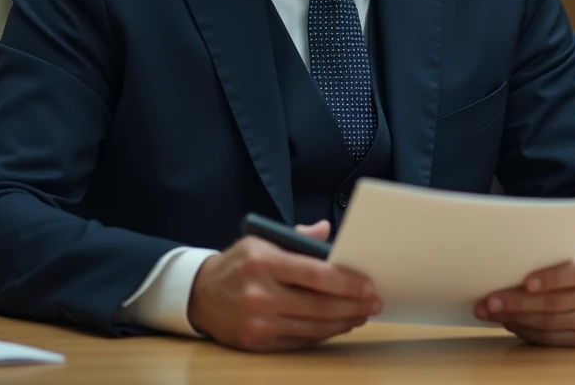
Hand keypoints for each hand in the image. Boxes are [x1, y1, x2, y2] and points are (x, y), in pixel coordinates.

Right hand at [186, 220, 380, 351]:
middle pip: (319, 305)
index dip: (348, 282)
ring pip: (314, 326)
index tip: (369, 284)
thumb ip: (298, 238)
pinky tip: (338, 325)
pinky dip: (323, 333)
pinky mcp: (257, 343)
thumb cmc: (239, 263)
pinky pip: (300, 340)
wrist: (200, 294)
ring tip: (361, 314)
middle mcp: (260, 293)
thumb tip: (328, 231)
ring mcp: (258, 322)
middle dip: (353, 305)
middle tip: (374, 302)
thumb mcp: (263, 240)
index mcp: (263, 261)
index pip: (316, 274)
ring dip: (344, 321)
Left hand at [474, 249, 574, 347]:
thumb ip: (546, 257)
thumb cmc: (571, 265)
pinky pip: (550, 339)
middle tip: (491, 301)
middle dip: (518, 302)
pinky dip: (526, 331)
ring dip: (515, 318)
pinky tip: (509, 322)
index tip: (526, 282)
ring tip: (491, 312)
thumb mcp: (566, 253)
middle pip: (555, 302)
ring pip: (549, 323)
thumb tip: (504, 266)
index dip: (551, 278)